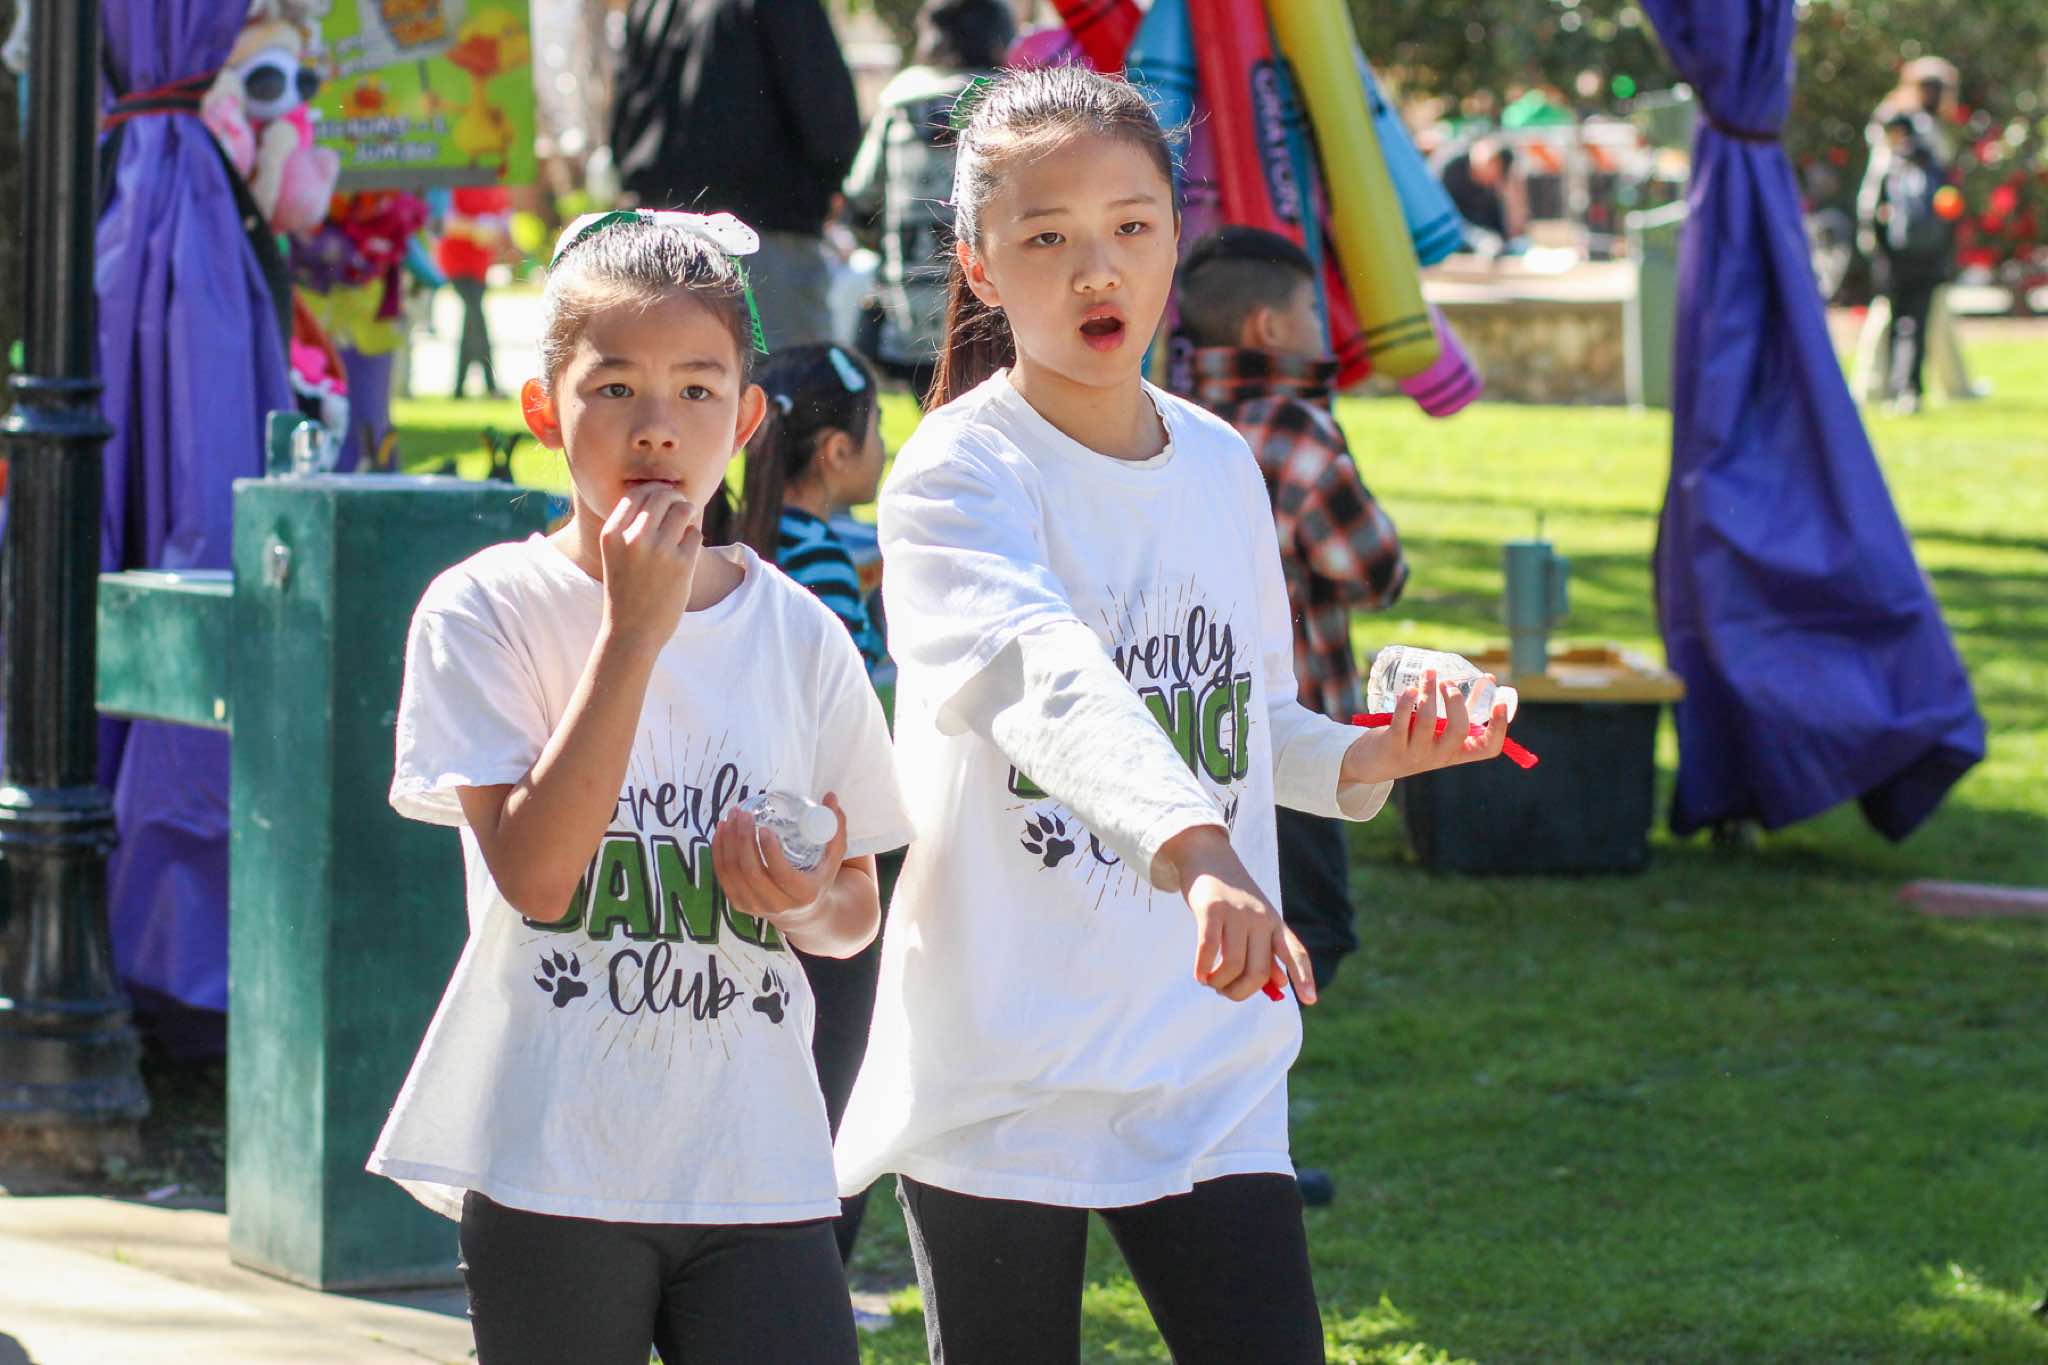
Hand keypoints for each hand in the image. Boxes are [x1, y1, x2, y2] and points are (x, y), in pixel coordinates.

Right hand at [598, 485, 701, 648]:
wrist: (631, 632)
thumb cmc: (626, 590)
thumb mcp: (616, 553)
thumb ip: (631, 525)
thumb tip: (664, 494)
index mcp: (612, 534)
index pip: (637, 493)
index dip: (653, 491)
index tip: (662, 499)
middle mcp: (633, 538)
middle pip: (662, 496)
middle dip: (674, 497)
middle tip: (679, 507)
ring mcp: (659, 551)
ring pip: (683, 509)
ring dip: (688, 513)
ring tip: (686, 524)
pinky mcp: (682, 564)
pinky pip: (695, 533)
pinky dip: (694, 537)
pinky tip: (686, 551)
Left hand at [711, 793, 847, 933]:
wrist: (803, 914)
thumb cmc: (818, 878)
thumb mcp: (833, 858)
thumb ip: (835, 827)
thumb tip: (830, 796)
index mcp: (802, 893)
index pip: (781, 874)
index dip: (770, 851)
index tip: (764, 827)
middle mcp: (777, 904)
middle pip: (752, 872)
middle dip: (743, 839)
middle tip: (744, 814)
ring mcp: (755, 906)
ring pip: (734, 873)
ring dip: (728, 842)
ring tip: (731, 817)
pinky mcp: (739, 904)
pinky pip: (723, 877)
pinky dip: (718, 852)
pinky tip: (721, 831)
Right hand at [1161, 826, 1315, 1004]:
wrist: (1208, 856)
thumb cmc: (1231, 895)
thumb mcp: (1255, 920)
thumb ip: (1267, 951)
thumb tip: (1279, 986)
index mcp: (1274, 923)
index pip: (1295, 952)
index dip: (1304, 977)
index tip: (1310, 1001)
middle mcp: (1260, 918)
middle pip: (1259, 971)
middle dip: (1239, 992)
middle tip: (1224, 991)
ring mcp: (1236, 912)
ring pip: (1234, 965)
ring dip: (1219, 983)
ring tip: (1210, 982)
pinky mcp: (1211, 908)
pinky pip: (1209, 949)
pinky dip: (1203, 969)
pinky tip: (1199, 974)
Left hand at [1341, 670, 1509, 786]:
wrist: (1373, 764)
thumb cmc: (1413, 738)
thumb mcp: (1439, 730)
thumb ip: (1462, 708)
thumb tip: (1488, 679)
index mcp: (1457, 753)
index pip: (1488, 748)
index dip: (1499, 727)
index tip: (1500, 702)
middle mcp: (1439, 756)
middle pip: (1458, 731)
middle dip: (1456, 702)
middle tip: (1449, 683)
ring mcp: (1415, 754)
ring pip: (1427, 722)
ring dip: (1429, 693)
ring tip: (1429, 674)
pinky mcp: (1392, 747)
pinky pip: (1401, 723)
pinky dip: (1406, 703)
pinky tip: (1409, 690)